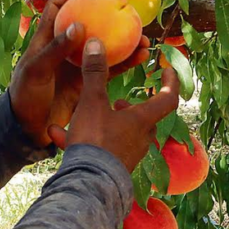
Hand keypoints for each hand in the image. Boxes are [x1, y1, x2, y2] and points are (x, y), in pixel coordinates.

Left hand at [9, 0, 150, 146]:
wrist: (28, 129)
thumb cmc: (25, 96)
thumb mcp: (36, 70)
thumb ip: (56, 48)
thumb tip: (79, 25)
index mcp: (46, 39)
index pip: (58, 7)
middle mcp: (64, 48)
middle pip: (88, 24)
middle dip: (107, 16)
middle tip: (126, 11)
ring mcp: (77, 65)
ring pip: (104, 47)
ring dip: (124, 42)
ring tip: (143, 38)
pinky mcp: (88, 82)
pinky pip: (110, 69)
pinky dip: (126, 63)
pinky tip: (141, 57)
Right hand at [50, 39, 179, 171]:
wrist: (88, 185)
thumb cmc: (96, 140)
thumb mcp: (92, 102)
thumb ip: (95, 73)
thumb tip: (96, 43)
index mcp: (142, 120)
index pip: (168, 97)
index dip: (170, 81)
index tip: (167, 68)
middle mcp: (141, 139)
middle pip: (144, 118)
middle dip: (129, 107)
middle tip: (118, 100)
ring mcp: (128, 155)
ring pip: (121, 133)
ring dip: (107, 122)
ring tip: (85, 117)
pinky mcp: (113, 167)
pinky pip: (103, 148)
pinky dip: (86, 139)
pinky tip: (59, 135)